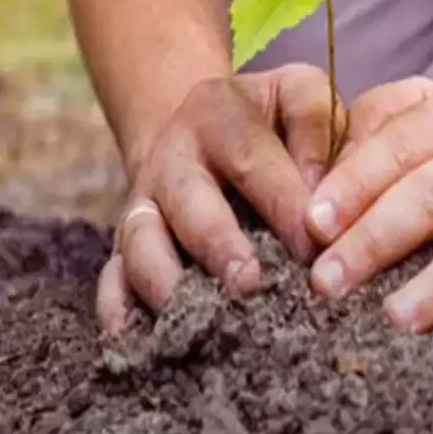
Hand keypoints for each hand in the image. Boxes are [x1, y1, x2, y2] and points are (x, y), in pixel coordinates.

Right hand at [97, 64, 346, 333]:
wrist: (196, 126)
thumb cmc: (266, 120)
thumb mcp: (294, 94)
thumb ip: (315, 125)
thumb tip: (321, 199)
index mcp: (216, 114)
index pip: (250, 155)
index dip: (282, 201)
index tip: (314, 246)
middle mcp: (172, 159)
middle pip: (188, 201)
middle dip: (217, 245)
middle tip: (249, 284)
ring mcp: (144, 203)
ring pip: (141, 241)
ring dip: (165, 281)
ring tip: (199, 320)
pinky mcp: (126, 245)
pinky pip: (111, 277)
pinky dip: (117, 308)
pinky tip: (136, 339)